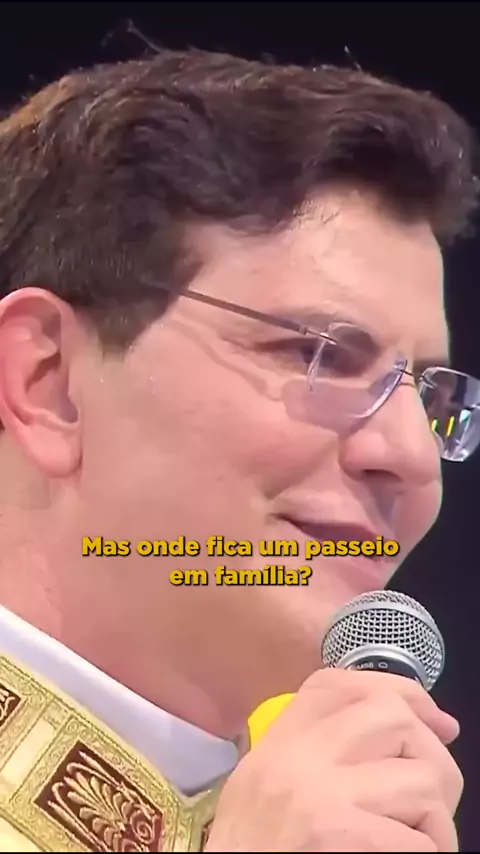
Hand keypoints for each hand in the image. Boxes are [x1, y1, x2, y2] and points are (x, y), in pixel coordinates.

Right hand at [206, 669, 462, 851]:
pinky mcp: (341, 838)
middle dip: (432, 754)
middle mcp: (298, 759)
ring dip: (435, 818)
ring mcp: (321, 797)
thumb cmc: (254, 849)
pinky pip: (421, 841)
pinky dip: (426, 852)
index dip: (403, 693)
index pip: (343, 685)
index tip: (436, 722)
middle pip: (393, 716)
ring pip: (422, 779)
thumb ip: (322, 750)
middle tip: (431, 797)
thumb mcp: (269, 781)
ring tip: (417, 839)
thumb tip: (412, 727)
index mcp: (279, 742)